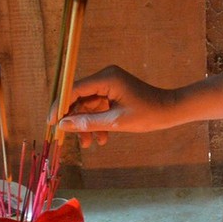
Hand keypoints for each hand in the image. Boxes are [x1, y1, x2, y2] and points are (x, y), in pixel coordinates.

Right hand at [57, 65, 182, 146]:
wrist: (171, 111)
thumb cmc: (148, 114)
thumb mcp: (115, 122)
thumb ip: (87, 123)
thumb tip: (63, 125)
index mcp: (106, 78)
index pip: (73, 89)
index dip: (60, 106)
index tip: (51, 123)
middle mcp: (105, 77)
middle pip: (78, 97)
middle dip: (74, 119)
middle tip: (68, 138)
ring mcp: (109, 84)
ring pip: (87, 105)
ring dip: (86, 125)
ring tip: (89, 144)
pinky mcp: (113, 92)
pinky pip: (98, 107)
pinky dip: (97, 122)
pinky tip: (102, 139)